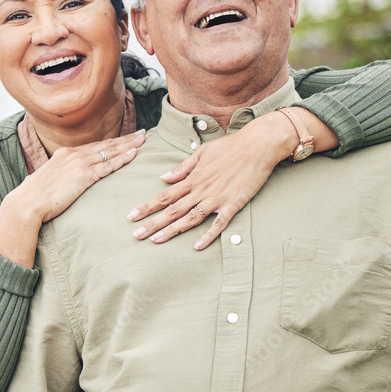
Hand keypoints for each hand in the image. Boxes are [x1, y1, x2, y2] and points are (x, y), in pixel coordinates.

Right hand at [27, 129, 145, 223]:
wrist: (27, 203)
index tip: (126, 138)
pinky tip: (133, 154)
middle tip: (143, 133)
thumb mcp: (48, 180)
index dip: (112, 142)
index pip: (94, 146)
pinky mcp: (83, 177)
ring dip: (129, 145)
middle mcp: (73, 155)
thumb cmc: (35, 196)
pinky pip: (107, 166)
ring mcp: (78, 164)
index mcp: (64, 154)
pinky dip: (122, 159)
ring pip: (109, 152)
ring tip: (144, 140)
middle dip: (126, 139)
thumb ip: (60, 176)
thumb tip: (65, 181)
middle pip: (105, 144)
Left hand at [127, 113, 295, 249]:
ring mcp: (217, 198)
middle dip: (152, 223)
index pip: (165, 195)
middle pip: (172, 210)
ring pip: (190, 218)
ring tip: (155, 241)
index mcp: (193, 178)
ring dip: (172, 230)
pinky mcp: (234, 204)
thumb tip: (163, 177)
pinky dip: (208, 235)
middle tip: (136, 235)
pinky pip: (219, 223)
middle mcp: (201, 190)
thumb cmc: (231, 146)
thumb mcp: (202, 152)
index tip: (131, 216)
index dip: (147, 206)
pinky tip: (197, 246)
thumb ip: (183, 168)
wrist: (259, 145)